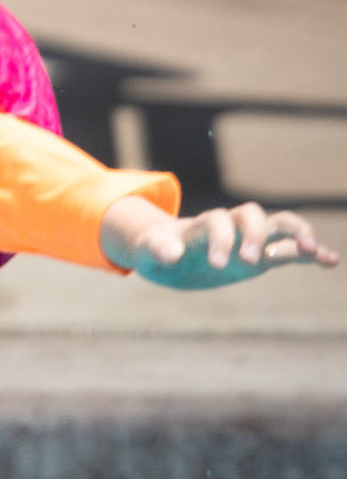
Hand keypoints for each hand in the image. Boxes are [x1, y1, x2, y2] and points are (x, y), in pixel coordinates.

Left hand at [100, 195, 338, 288]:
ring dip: (295, 233)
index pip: (217, 220)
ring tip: (311, 250)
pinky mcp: (262, 256)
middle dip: (254, 234)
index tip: (219, 264)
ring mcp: (248, 239)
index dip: (221, 237)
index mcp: (201, 225)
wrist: (168, 252)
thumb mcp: (150, 251)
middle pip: (250, 214)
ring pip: (278, 224)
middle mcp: (229, 227)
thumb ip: (159, 249)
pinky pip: (290, 251)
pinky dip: (309, 253)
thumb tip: (171, 252)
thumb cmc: (157, 250)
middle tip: (248, 260)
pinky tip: (330, 260)